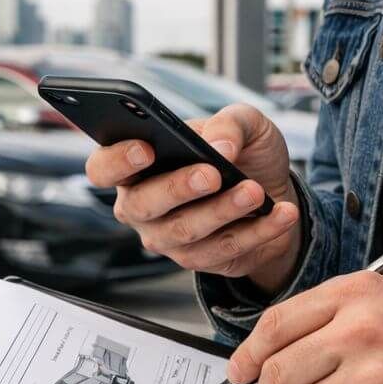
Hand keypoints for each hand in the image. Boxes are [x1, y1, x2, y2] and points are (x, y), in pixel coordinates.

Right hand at [84, 104, 303, 293]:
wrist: (274, 192)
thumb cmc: (243, 153)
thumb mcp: (244, 123)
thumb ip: (230, 123)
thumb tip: (219, 145)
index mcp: (135, 166)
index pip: (102, 168)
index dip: (117, 161)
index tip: (146, 148)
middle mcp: (140, 206)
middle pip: (142, 204)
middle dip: (178, 188)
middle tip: (211, 173)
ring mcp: (166, 238)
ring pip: (185, 230)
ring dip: (223, 210)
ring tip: (254, 192)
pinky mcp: (200, 260)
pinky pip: (224, 249)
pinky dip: (257, 230)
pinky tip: (280, 212)